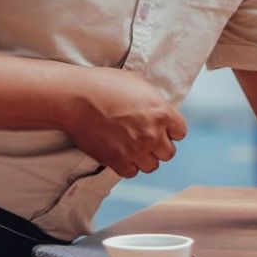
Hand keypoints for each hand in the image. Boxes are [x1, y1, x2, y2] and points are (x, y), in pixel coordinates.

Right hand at [64, 67, 186, 177]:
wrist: (76, 98)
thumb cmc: (104, 85)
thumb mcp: (138, 84)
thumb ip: (155, 102)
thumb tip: (161, 113)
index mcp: (162, 112)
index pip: (180, 132)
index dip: (170, 130)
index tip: (160, 128)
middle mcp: (152, 134)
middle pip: (168, 153)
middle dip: (158, 145)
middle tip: (145, 137)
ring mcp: (135, 150)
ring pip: (151, 166)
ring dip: (144, 157)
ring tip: (132, 146)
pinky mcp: (117, 162)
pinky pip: (132, 172)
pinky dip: (127, 165)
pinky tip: (120, 152)